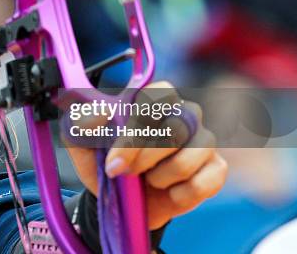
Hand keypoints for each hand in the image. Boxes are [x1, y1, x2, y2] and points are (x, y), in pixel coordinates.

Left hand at [67, 82, 227, 229]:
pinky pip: (205, 181)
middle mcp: (183, 115)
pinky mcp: (215, 169)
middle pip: (176, 126)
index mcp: (153, 101)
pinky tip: (168, 193)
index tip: (115, 155)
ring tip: (148, 180)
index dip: (139, 125)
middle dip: (144, 156)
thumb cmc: (104, 163)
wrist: (120, 203)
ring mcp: (203, 141)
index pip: (160, 93)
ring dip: (162, 175)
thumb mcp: (81, 145)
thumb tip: (101, 112)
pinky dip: (180, 193)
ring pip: (192, 154)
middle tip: (123, 172)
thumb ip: (82, 124)